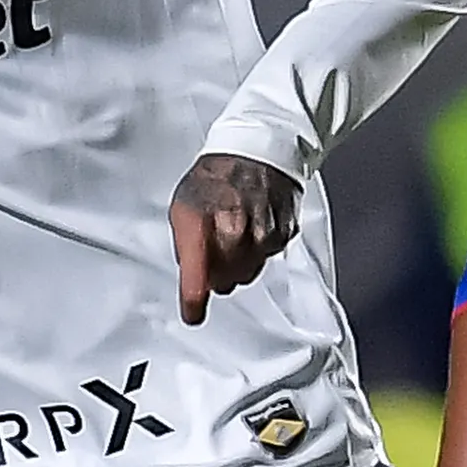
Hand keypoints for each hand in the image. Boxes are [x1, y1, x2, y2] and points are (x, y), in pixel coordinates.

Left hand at [169, 151, 300, 324]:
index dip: (193, 303)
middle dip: (216, 275)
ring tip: (233, 233)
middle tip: (213, 251)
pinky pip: (266, 258)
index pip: (198, 279)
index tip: (192, 315)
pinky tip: (252, 226)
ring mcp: (262, 235)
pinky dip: (258, 250)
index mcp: (203, 225)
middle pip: (224, 283)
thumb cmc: (216, 178)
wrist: (255, 151)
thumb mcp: (183, 206)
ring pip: (247, 274)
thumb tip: (190, 276)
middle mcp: (234, 233)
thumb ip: (185, 245)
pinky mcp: (283, 234)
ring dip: (238, 265)